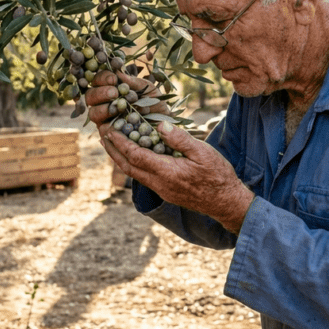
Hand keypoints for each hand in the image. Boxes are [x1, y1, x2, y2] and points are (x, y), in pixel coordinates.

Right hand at [85, 70, 168, 131]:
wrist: (164, 122)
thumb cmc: (154, 102)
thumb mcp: (147, 89)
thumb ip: (133, 82)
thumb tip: (118, 71)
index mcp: (109, 88)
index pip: (97, 80)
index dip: (103, 78)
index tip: (114, 78)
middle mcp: (103, 103)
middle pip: (90, 96)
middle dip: (101, 93)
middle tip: (114, 93)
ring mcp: (104, 118)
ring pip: (93, 112)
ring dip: (103, 108)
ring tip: (118, 107)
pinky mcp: (109, 133)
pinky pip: (102, 129)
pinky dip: (109, 124)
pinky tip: (119, 120)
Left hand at [102, 119, 253, 233]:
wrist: (225, 202)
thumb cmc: (217, 175)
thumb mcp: (202, 152)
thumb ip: (180, 139)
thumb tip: (160, 125)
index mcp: (166, 172)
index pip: (135, 156)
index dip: (120, 143)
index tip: (110, 130)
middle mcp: (159, 184)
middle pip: (128, 167)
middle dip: (113, 151)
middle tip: (102, 135)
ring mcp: (161, 190)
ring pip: (133, 174)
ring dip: (120, 158)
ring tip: (112, 144)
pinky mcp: (165, 192)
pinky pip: (143, 177)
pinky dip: (133, 164)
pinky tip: (134, 155)